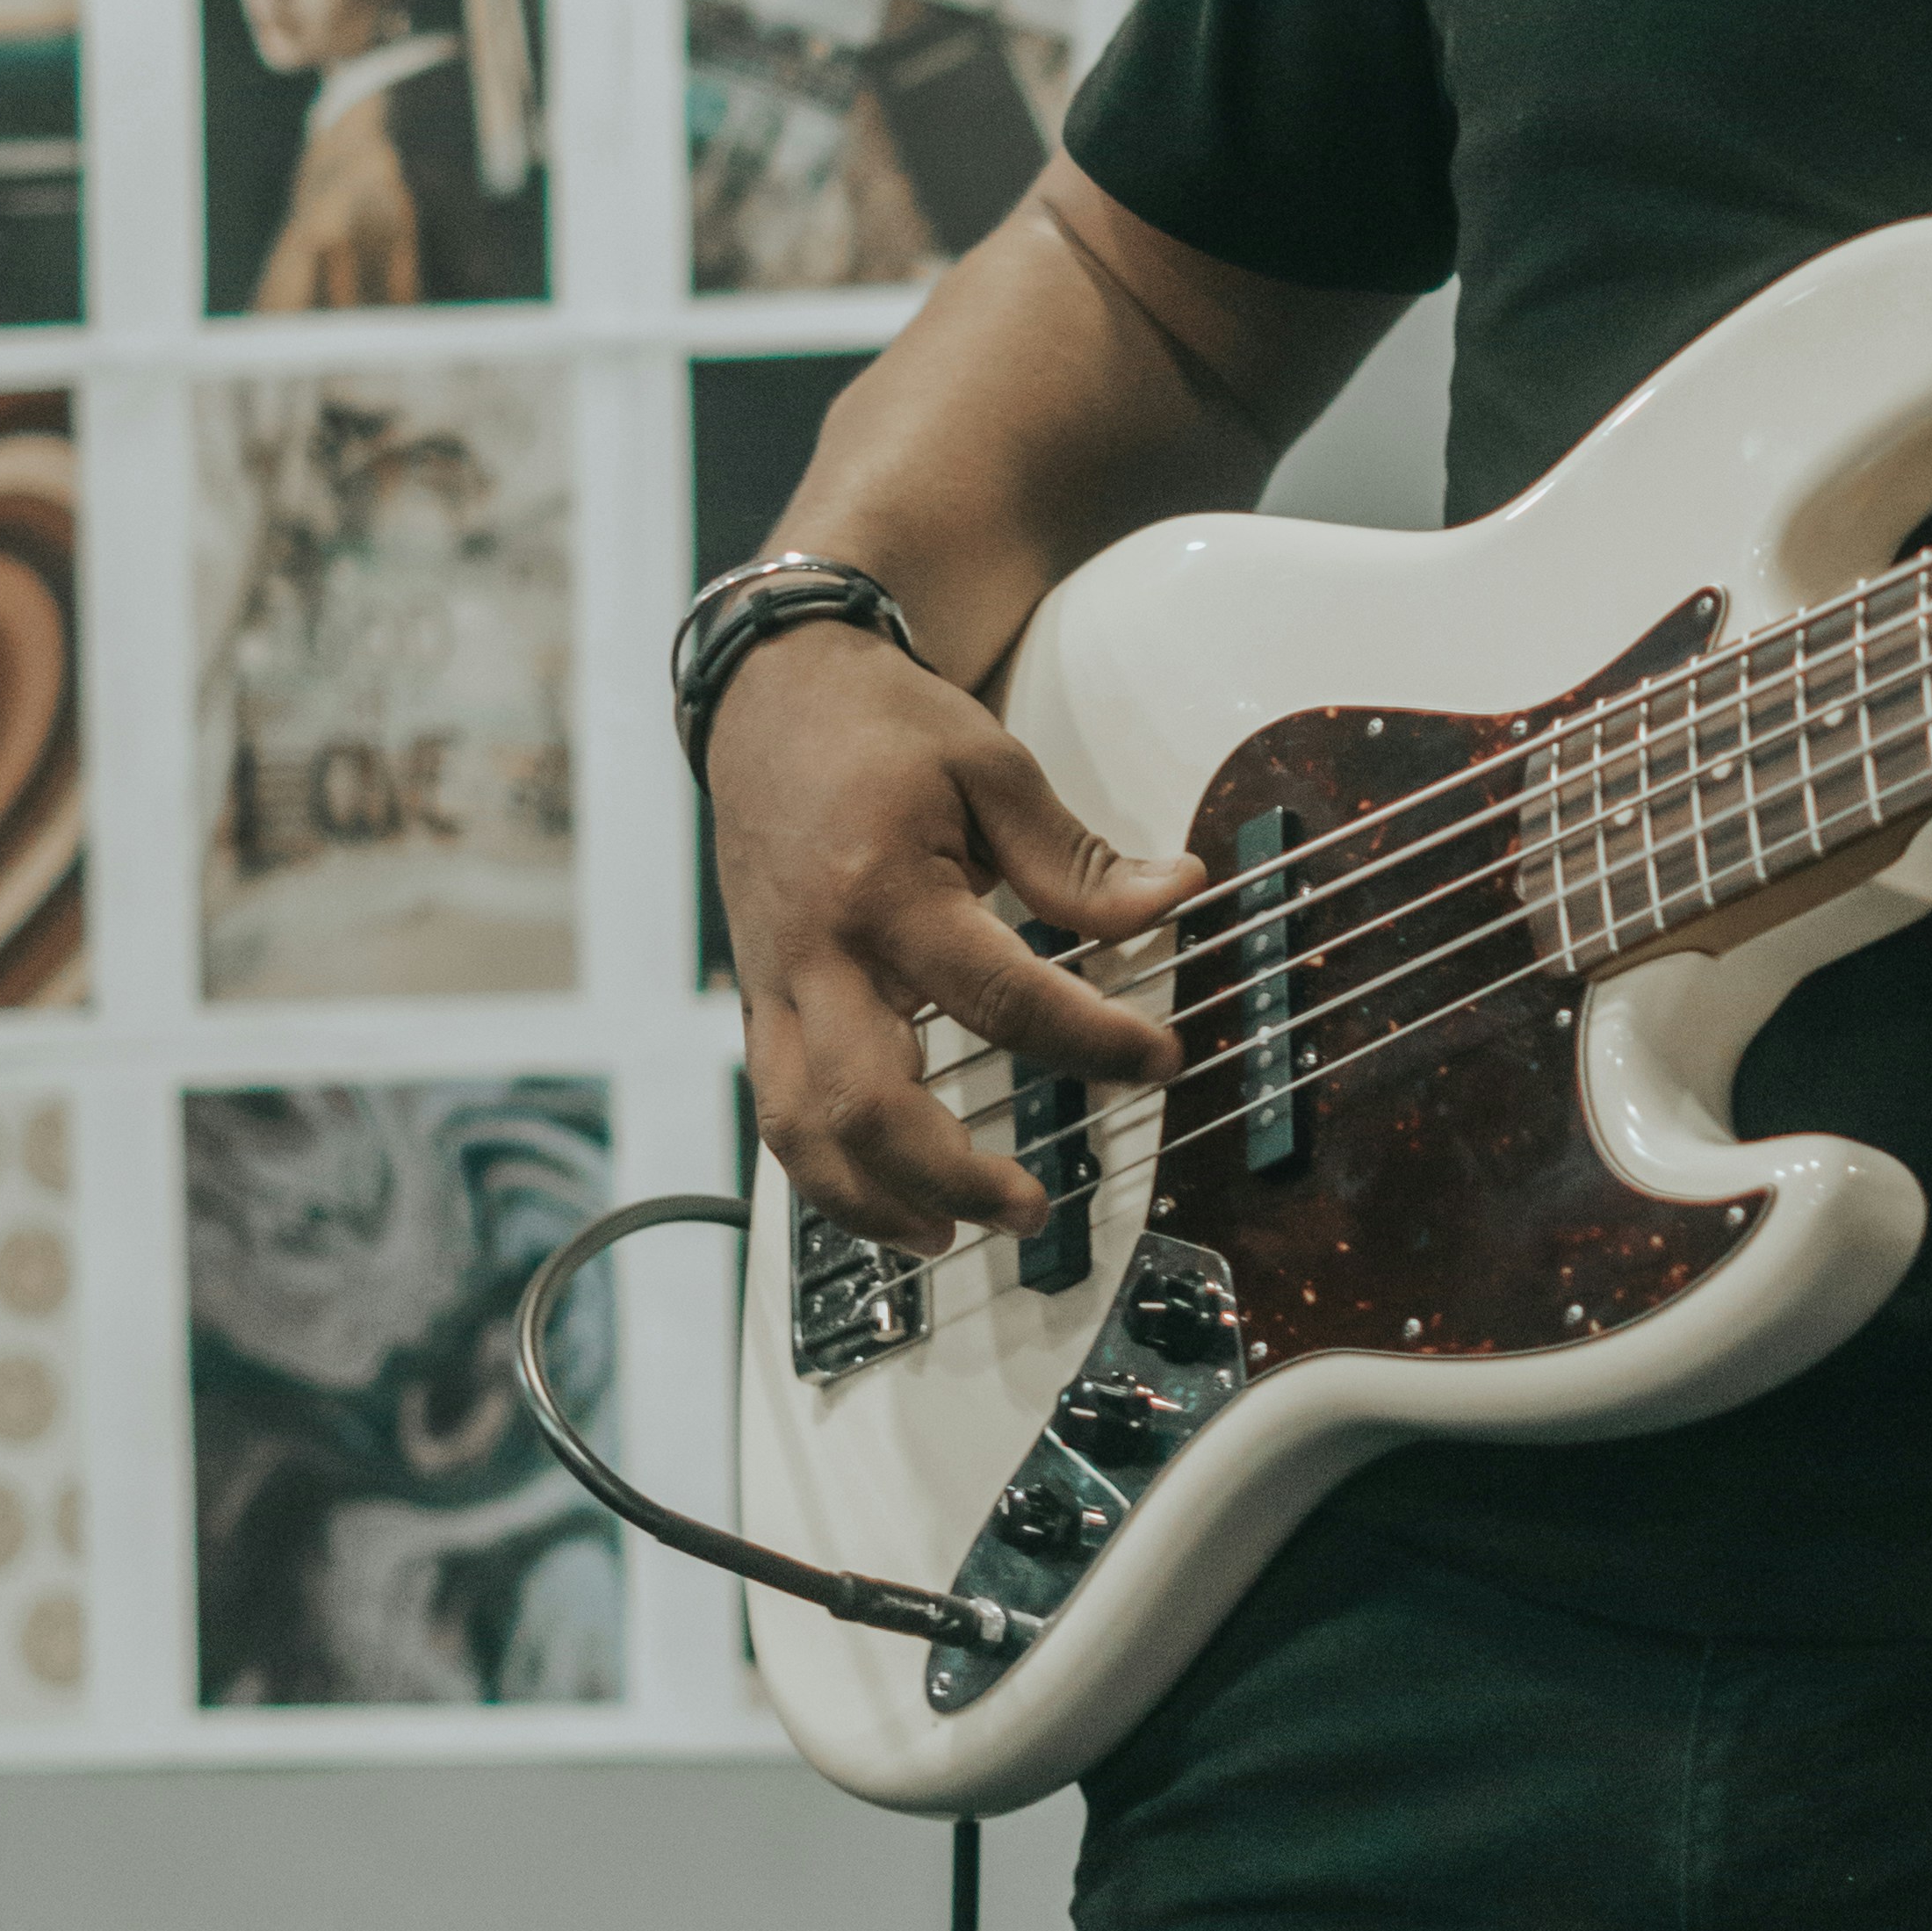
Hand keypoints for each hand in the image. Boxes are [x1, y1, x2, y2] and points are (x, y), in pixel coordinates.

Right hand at [708, 617, 1201, 1252]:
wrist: (770, 694)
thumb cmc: (880, 726)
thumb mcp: (991, 767)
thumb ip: (1077, 856)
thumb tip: (1171, 899)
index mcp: (887, 888)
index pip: (1000, 996)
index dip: (1092, 1042)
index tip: (1161, 1060)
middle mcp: (819, 953)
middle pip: (868, 1103)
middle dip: (953, 1176)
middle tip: (1036, 1206)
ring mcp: (777, 987)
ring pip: (802, 1133)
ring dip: (875, 1205)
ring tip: (955, 1236)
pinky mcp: (760, 1005)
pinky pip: (779, 1115)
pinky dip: (830, 1177)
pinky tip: (892, 1205)